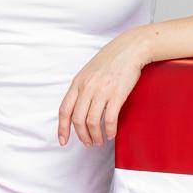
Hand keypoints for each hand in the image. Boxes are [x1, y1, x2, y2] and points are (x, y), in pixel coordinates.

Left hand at [57, 32, 149, 146]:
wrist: (129, 49)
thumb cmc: (110, 61)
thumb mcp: (88, 72)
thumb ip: (81, 89)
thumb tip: (77, 108)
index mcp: (78, 83)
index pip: (64, 110)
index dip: (62, 128)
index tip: (63, 141)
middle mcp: (87, 88)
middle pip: (78, 120)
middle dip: (82, 136)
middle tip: (88, 143)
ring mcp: (101, 91)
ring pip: (92, 122)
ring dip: (95, 136)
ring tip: (99, 140)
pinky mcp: (117, 95)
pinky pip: (110, 119)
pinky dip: (109, 131)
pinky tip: (111, 134)